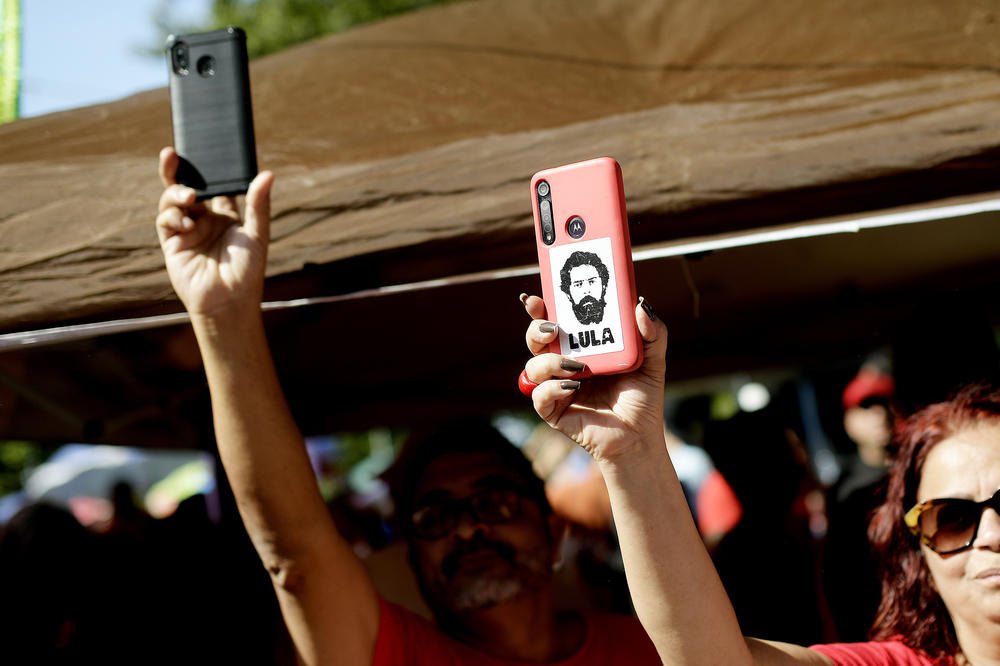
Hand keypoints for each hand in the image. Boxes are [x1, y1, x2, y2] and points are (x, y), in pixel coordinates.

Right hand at [155, 147, 274, 316]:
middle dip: (177, 170)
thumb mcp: (257, 234)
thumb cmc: (248, 271)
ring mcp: (187, 230)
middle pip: (188, 187)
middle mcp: (204, 220)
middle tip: (173, 153)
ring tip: (189, 194)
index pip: (215, 186)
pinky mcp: (172, 243)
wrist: (229, 302)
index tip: (205, 151)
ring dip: (176, 192)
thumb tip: (268, 173)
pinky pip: (165, 220)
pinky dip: (172, 215)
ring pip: (173, 200)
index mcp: (226, 216)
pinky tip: (186, 221)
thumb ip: (259, 204)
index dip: (208, 169)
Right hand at [522, 295, 667, 463]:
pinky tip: (573, 387)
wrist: (639, 438)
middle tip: (553, 328)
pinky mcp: (554, 411)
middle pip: (535, 340)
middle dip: (536, 329)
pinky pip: (538, 395)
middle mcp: (564, 365)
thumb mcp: (653, 361)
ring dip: (548, 362)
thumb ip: (653, 333)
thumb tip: (641, 306)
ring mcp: (556, 388)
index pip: (555, 321)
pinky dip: (551, 388)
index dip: (541, 308)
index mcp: (581, 348)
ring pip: (533, 367)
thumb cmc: (642, 399)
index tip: (537, 297)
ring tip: (576, 366)